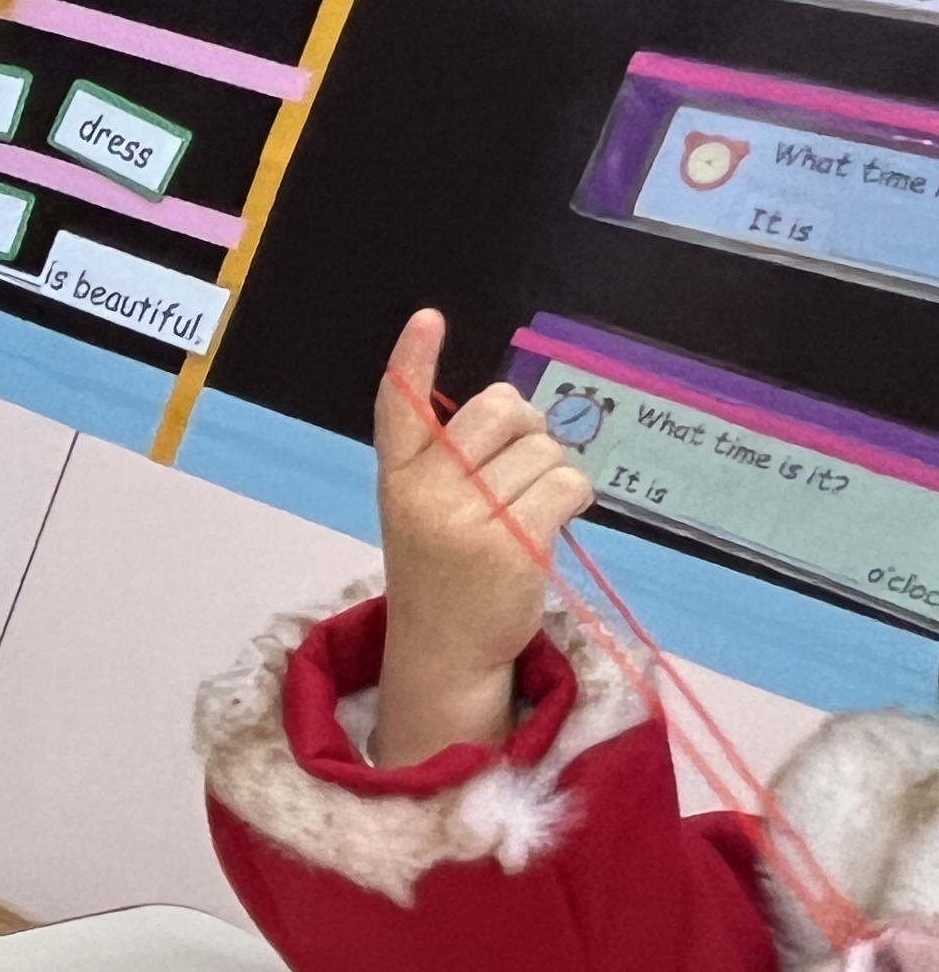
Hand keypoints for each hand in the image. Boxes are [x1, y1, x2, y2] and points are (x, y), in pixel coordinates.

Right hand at [370, 305, 588, 767]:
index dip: (413, 360)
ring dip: (554, 474)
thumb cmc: (446, 574)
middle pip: (500, 410)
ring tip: (530, 513)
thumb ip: (454, 466)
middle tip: (522, 468)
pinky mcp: (512, 545)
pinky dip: (574, 498)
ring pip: (545, 450)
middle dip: (528, 427)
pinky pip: (568, 484)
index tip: (427, 319)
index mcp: (399, 481)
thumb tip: (524, 416)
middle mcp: (425, 494)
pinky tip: (553, 524)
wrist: (445, 652)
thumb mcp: (428, 515)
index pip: (397, 409)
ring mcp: (467, 520)